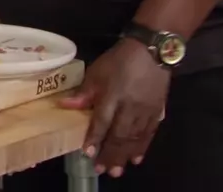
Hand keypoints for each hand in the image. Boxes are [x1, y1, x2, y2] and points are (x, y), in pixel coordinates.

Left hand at [60, 39, 169, 177]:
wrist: (151, 52)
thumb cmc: (119, 61)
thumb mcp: (96, 72)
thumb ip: (83, 92)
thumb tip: (64, 105)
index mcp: (113, 95)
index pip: (103, 121)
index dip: (95, 137)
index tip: (87, 153)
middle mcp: (130, 107)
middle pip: (120, 135)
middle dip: (110, 154)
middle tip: (103, 170)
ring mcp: (146, 111)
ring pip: (135, 138)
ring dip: (125, 155)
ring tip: (117, 170)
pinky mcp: (158, 112)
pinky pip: (149, 133)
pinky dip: (142, 147)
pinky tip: (136, 158)